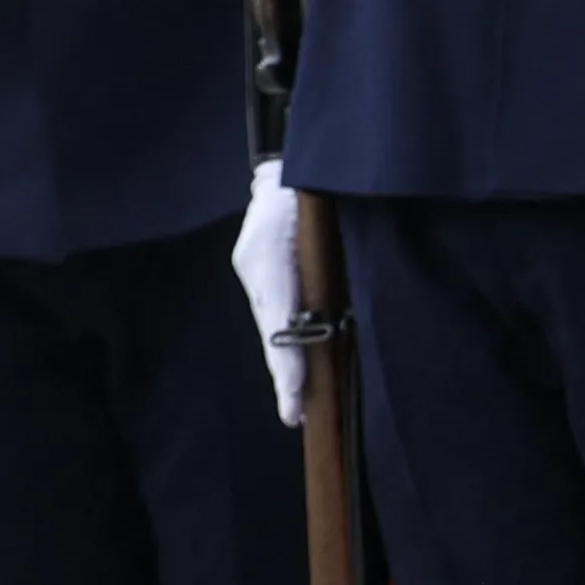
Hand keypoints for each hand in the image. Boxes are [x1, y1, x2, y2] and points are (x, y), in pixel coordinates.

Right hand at [231, 159, 305, 427]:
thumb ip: (321, 260)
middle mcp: (253, 268)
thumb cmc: (311, 185)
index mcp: (267, 259)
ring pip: (271, 327)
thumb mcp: (317, 216)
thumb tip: (331, 310)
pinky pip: (274, 315)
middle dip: (284, 377)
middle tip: (295, 418)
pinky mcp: (261, 273)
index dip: (288, 366)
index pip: (278, 324)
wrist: (287, 166)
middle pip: (270, 332)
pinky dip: (285, 345)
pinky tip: (296, 371)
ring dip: (284, 364)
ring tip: (296, 406)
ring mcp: (254, 271)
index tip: (294, 404)